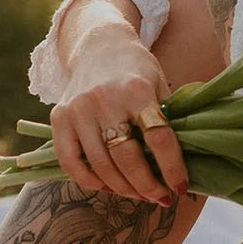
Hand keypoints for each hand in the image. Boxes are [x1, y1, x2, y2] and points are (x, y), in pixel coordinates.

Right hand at [50, 45, 187, 206]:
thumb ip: (166, 118)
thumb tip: (184, 163)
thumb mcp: (159, 84)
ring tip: (138, 194)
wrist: (100, 46)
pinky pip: (70, 162)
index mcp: (136, 89)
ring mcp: (78, 108)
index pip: (158, 138)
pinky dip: (89, 181)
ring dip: (122, 188)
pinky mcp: (58, 117)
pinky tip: (108, 186)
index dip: (172, 168)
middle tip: (160, 197)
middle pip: (127, 158)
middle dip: (147, 185)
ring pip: (100, 165)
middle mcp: (105, 98)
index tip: (180, 188)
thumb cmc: (136, 70)